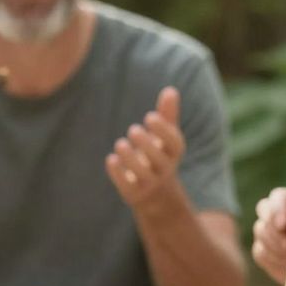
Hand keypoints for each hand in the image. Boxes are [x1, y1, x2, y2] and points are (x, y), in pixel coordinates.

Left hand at [105, 87, 184, 208]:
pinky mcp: (135, 194)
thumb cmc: (159, 156)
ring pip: (142, 174)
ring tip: (120, 144)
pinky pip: (127, 186)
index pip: (174, 143)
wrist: (156, 195)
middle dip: (146, 143)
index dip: (163, 130)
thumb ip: (167, 115)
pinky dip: (118, 173)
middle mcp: (165, 170)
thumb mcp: (165, 137)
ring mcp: (150, 184)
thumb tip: (170, 90)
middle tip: (133, 129)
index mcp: (173, 153)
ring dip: (130, 158)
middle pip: (159, 159)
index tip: (149, 116)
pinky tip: (111, 159)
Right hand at [251, 189, 285, 285]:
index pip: (279, 196)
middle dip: (271, 226)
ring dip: (275, 246)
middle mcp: (281, 216)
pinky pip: (259, 252)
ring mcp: (271, 235)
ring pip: (259, 230)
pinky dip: (273, 259)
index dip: (277, 207)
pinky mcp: (264, 253)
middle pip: (263, 208)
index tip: (283, 224)